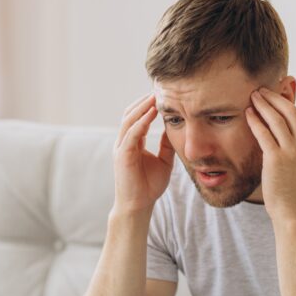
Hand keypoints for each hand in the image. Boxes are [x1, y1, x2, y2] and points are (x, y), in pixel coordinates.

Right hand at [112, 93, 175, 213]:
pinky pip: (131, 134)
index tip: (162, 94)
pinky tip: (152, 113)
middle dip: (144, 101)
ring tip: (155, 96)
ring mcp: (121, 148)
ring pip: (129, 120)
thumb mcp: (164, 161)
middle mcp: (124, 142)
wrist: (139, 206)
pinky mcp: (122, 155)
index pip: (137, 117)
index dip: (148, 105)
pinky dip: (141, 122)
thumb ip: (166, 145)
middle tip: (159, 89)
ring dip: (142, 107)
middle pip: (130, 114)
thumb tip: (174, 128)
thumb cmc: (149, 186)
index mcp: (132, 143)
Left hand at [245, 86, 295, 222]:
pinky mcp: (276, 158)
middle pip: (289, 111)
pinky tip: (248, 113)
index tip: (273, 96)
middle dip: (274, 98)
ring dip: (263, 104)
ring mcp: (293, 151)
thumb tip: (286, 132)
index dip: (285, 103)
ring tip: (252, 96)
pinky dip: (255, 120)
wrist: (294, 213)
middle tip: (261, 90)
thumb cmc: (295, 191)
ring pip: (276, 119)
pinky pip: (264, 133)